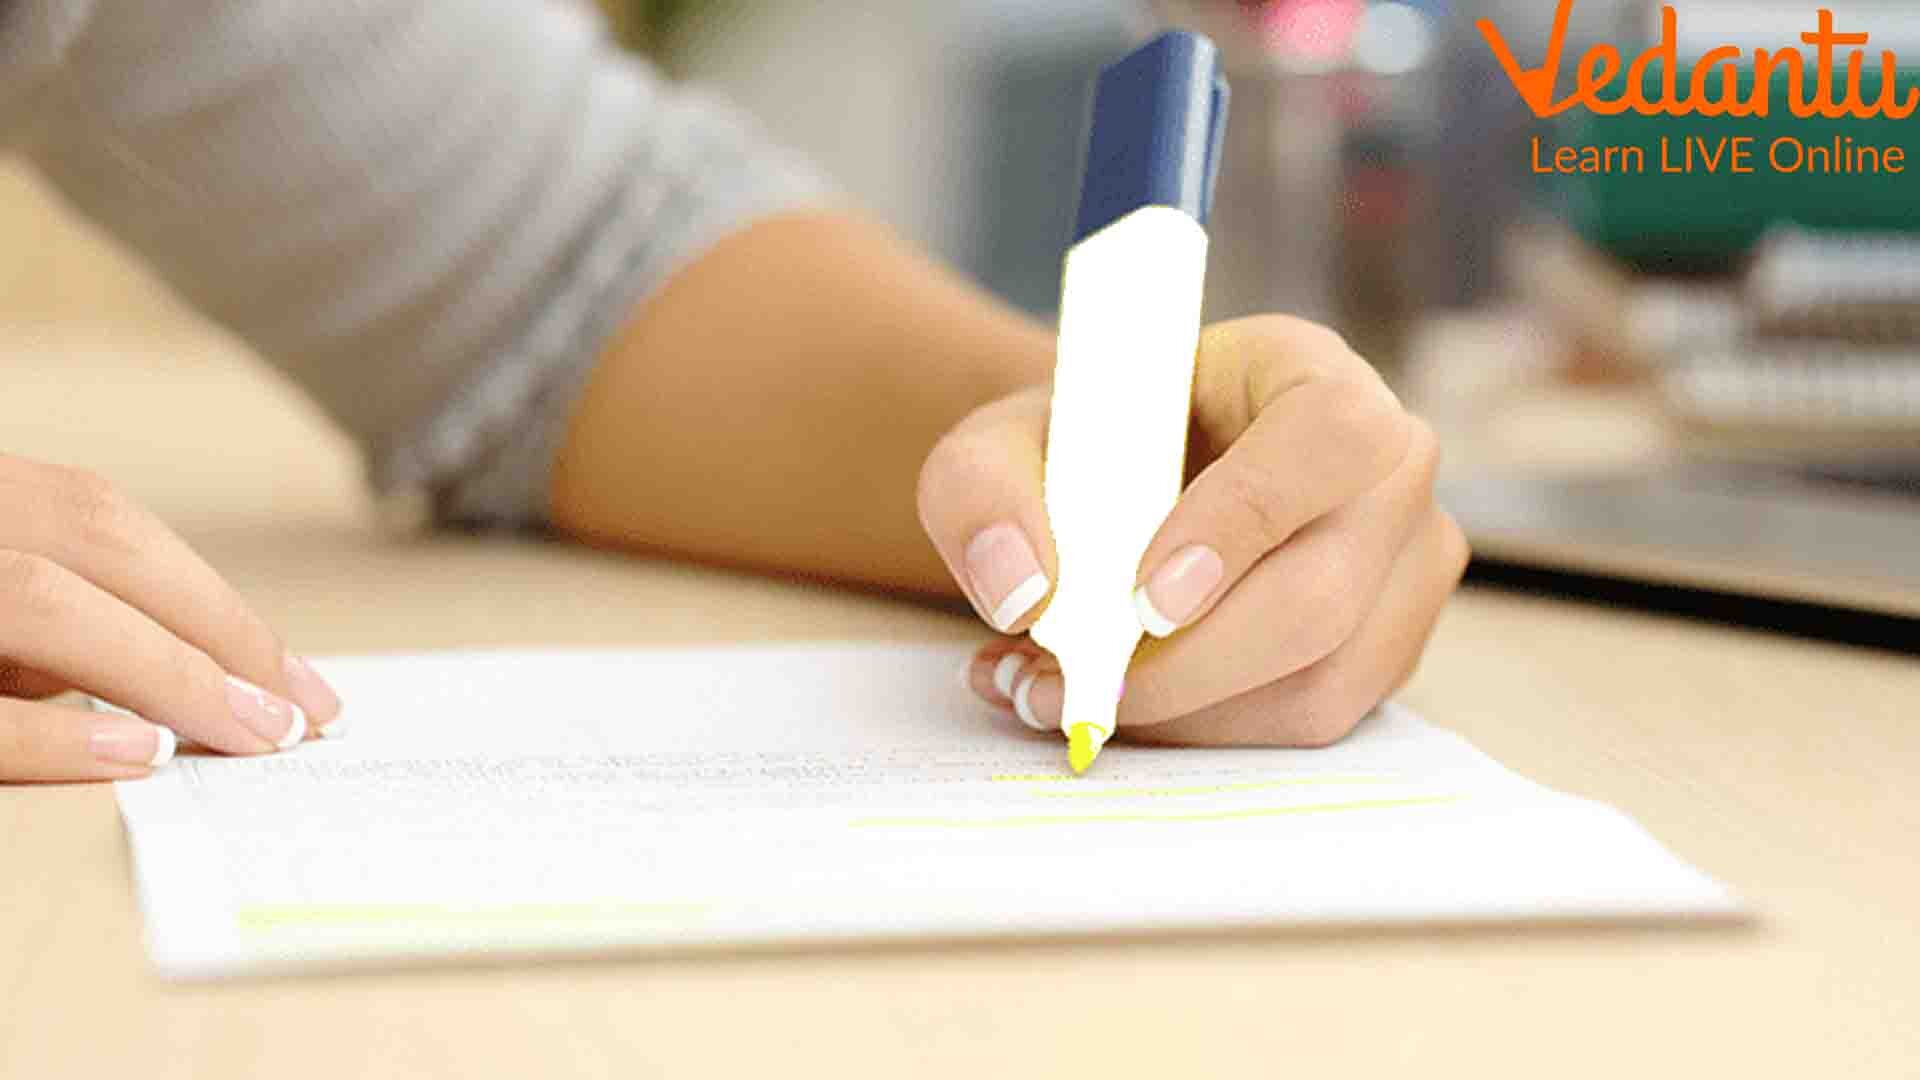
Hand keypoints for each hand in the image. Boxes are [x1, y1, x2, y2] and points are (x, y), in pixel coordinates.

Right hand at [0, 456, 342, 781]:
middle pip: (98, 542)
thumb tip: (204, 677)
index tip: (299, 684)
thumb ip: (73, 624)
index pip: (110, 525)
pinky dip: (58, 733)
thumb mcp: (0, 612)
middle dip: (215, 632)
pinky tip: (141, 752)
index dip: (216, 603)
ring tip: (244, 733)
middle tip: (292, 720)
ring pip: (42, 598)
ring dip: (161, 670)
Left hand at [918, 316, 1466, 746]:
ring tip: (1058, 694)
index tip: (1143, 598)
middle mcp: (1388, 467)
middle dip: (1183, 666)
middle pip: (1322, 594)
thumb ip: (981, 492)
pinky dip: (1205, 732)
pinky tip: (1121, 705)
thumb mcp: (998, 442)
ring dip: (1181, 714)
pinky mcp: (1387, 647)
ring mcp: (1404, 564)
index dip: (1243, 522)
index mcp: (1312, 375)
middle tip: (1064, 683)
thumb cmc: (1082, 453)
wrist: (1125, 489)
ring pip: (1320, 680)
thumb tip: (1022, 594)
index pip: (1326, 438)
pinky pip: (1311, 720)